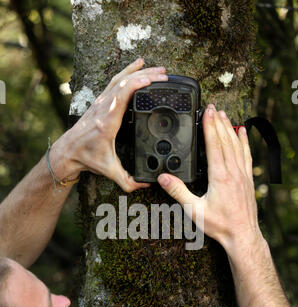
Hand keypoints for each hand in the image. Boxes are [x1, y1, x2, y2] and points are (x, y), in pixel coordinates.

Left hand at [63, 58, 167, 191]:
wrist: (68, 152)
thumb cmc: (87, 158)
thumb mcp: (109, 171)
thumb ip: (128, 181)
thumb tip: (146, 184)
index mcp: (107, 122)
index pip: (122, 96)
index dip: (138, 84)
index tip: (153, 79)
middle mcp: (103, 108)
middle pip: (124, 82)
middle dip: (145, 75)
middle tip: (164, 73)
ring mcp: (101, 102)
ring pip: (119, 79)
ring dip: (138, 71)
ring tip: (156, 67)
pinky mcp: (100, 101)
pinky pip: (115, 82)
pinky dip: (127, 72)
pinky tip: (137, 67)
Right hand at [157, 104, 263, 253]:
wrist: (242, 235)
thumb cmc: (220, 225)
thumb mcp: (194, 210)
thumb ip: (178, 192)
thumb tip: (163, 178)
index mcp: (219, 176)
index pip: (214, 145)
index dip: (210, 126)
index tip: (207, 112)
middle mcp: (233, 172)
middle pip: (225, 140)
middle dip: (218, 122)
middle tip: (213, 107)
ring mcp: (243, 174)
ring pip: (236, 145)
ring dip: (230, 128)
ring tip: (224, 114)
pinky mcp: (248, 179)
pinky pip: (247, 155)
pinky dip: (245, 141)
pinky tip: (243, 132)